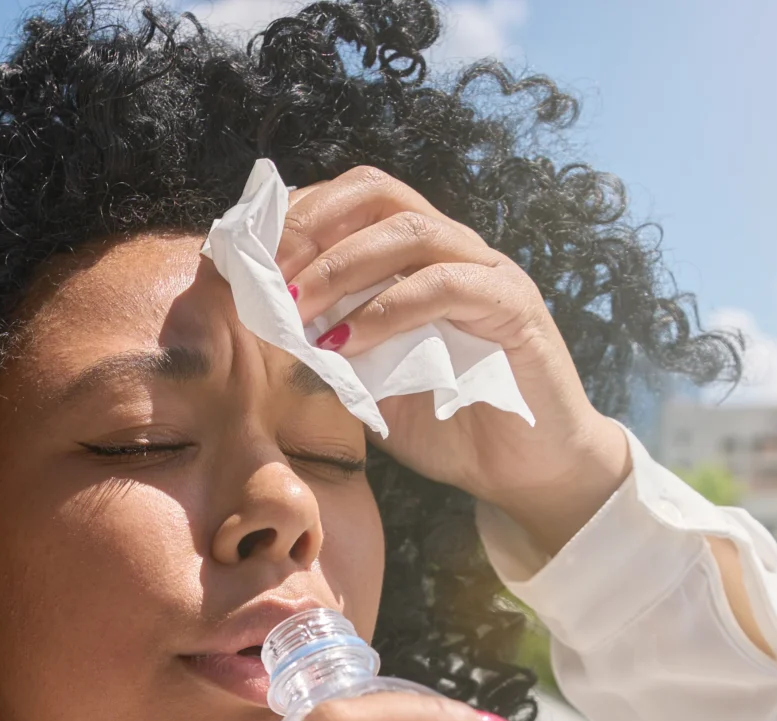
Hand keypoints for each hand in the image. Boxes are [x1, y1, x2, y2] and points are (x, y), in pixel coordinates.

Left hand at [278, 166, 631, 557]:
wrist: (526, 472)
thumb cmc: (449, 423)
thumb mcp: (372, 381)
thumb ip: (331, 346)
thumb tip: (265, 326)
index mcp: (418, 257)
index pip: (354, 200)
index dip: (299, 217)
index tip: (249, 257)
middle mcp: (455, 249)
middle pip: (379, 192)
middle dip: (312, 227)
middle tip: (268, 276)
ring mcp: (488, 272)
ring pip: (411, 231)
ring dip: (342, 266)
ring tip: (298, 308)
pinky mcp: (514, 309)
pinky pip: (447, 286)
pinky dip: (389, 309)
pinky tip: (347, 342)